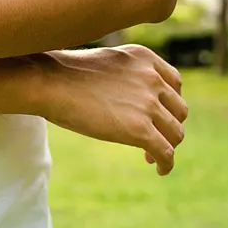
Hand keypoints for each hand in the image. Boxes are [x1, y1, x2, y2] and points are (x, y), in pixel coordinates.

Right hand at [37, 45, 187, 175]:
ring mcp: (148, 104)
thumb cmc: (64, 73)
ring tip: (149, 155)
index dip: (168, 103)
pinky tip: (159, 170)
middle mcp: (152, 78)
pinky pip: (165, 152)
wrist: (48, 82)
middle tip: (152, 138)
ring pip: (176, 133)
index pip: (174, 84)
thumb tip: (129, 99)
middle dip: (168, 126)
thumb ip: (127, 75)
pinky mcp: (140, 129)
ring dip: (167, 146)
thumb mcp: (106, 62)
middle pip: (179, 110)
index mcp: (144, 58)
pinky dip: (166, 164)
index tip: (157, 116)